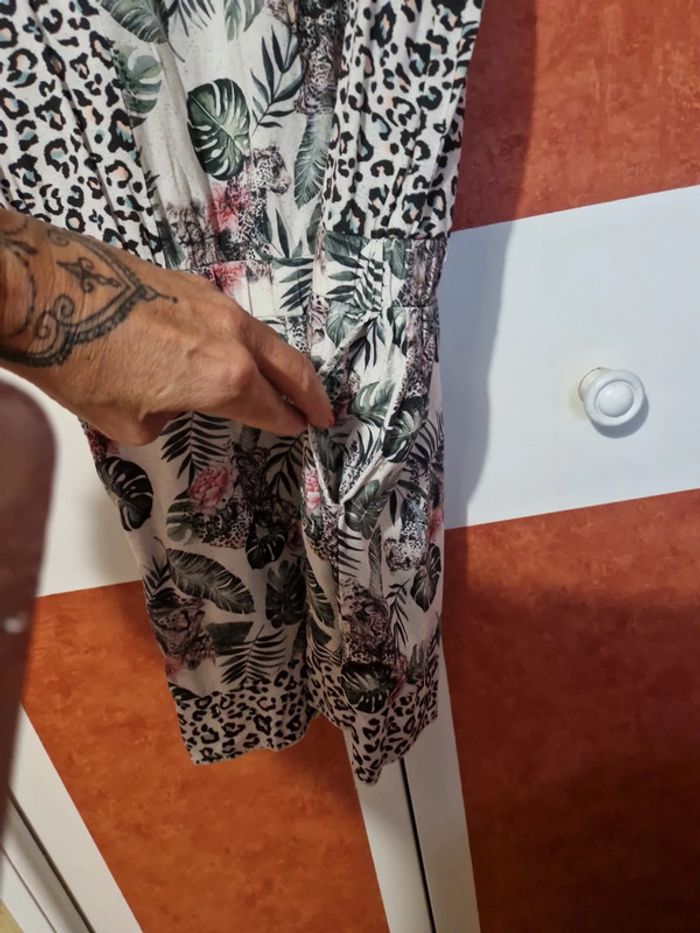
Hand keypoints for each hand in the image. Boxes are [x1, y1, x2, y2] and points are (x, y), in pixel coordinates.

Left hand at [0, 211, 331, 443]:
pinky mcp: (192, 283)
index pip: (272, 408)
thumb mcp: (130, 421)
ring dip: (282, 364)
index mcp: (226, 378)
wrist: (47, 292)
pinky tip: (240, 351)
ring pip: (266, 339)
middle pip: (290, 367)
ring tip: (289, 382)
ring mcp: (216, 303)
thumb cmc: (83, 366)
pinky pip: (236, 320)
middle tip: (323, 412)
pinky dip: (249, 342)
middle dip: (310, 393)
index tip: (302, 430)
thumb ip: (173, 413)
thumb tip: (176, 397)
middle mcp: (233, 337)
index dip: (289, 423)